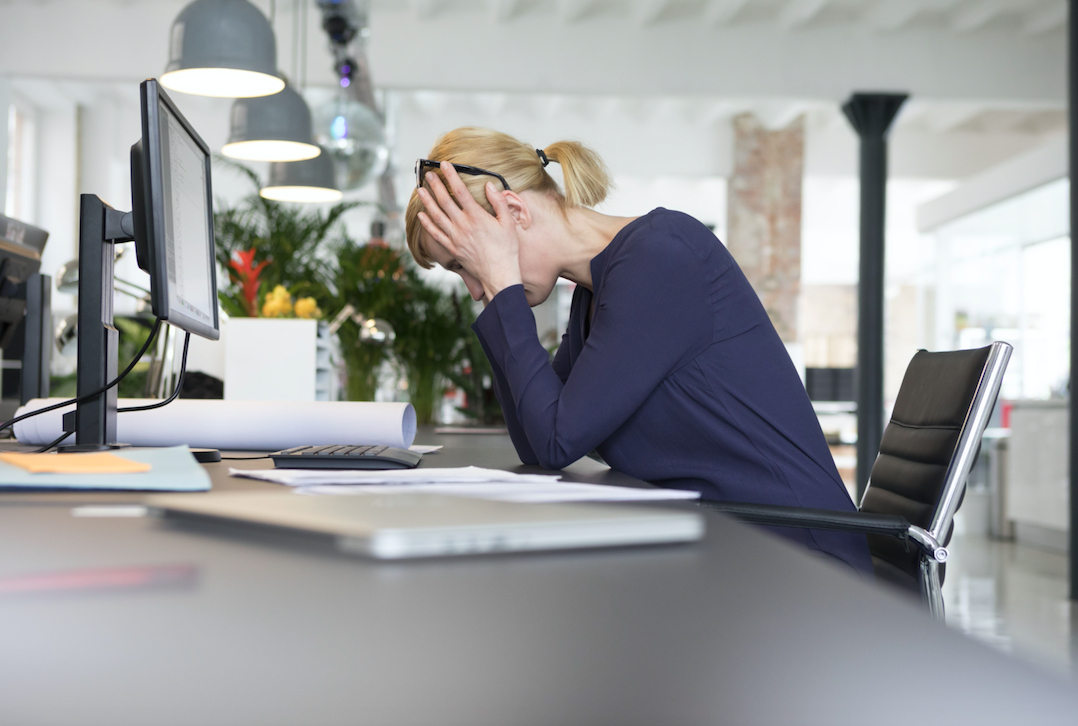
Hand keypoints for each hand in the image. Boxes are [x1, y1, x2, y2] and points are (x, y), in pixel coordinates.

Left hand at [416, 162, 523, 299]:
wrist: (500, 275)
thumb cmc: (507, 250)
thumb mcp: (508, 223)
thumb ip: (498, 202)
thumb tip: (489, 186)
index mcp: (477, 217)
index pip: (460, 191)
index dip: (451, 176)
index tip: (444, 165)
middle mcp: (463, 226)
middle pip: (445, 201)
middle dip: (436, 185)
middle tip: (428, 174)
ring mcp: (455, 238)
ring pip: (437, 216)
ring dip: (427, 201)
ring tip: (420, 190)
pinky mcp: (452, 249)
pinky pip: (436, 234)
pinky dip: (427, 224)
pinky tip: (421, 215)